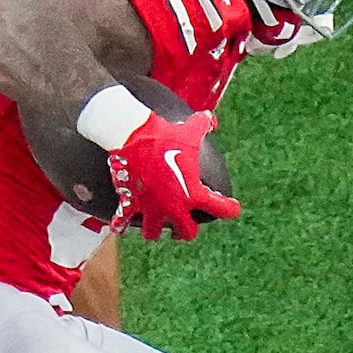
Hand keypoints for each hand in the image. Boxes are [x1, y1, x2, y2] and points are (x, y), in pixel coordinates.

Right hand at [106, 110, 241, 242]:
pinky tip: (121, 227)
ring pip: (154, 233)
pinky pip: (122, 223)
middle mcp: (174, 207)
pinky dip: (120, 226)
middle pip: (186, 233)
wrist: (134, 137)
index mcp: (194, 194)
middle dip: (185, 231)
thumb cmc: (165, 136)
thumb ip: (203, 126)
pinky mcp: (129, 204)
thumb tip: (210, 119)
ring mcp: (151, 209)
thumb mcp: (190, 131)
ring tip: (156, 224)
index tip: (231, 208)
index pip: (221, 209)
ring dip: (156, 230)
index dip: (230, 210)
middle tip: (184, 225)